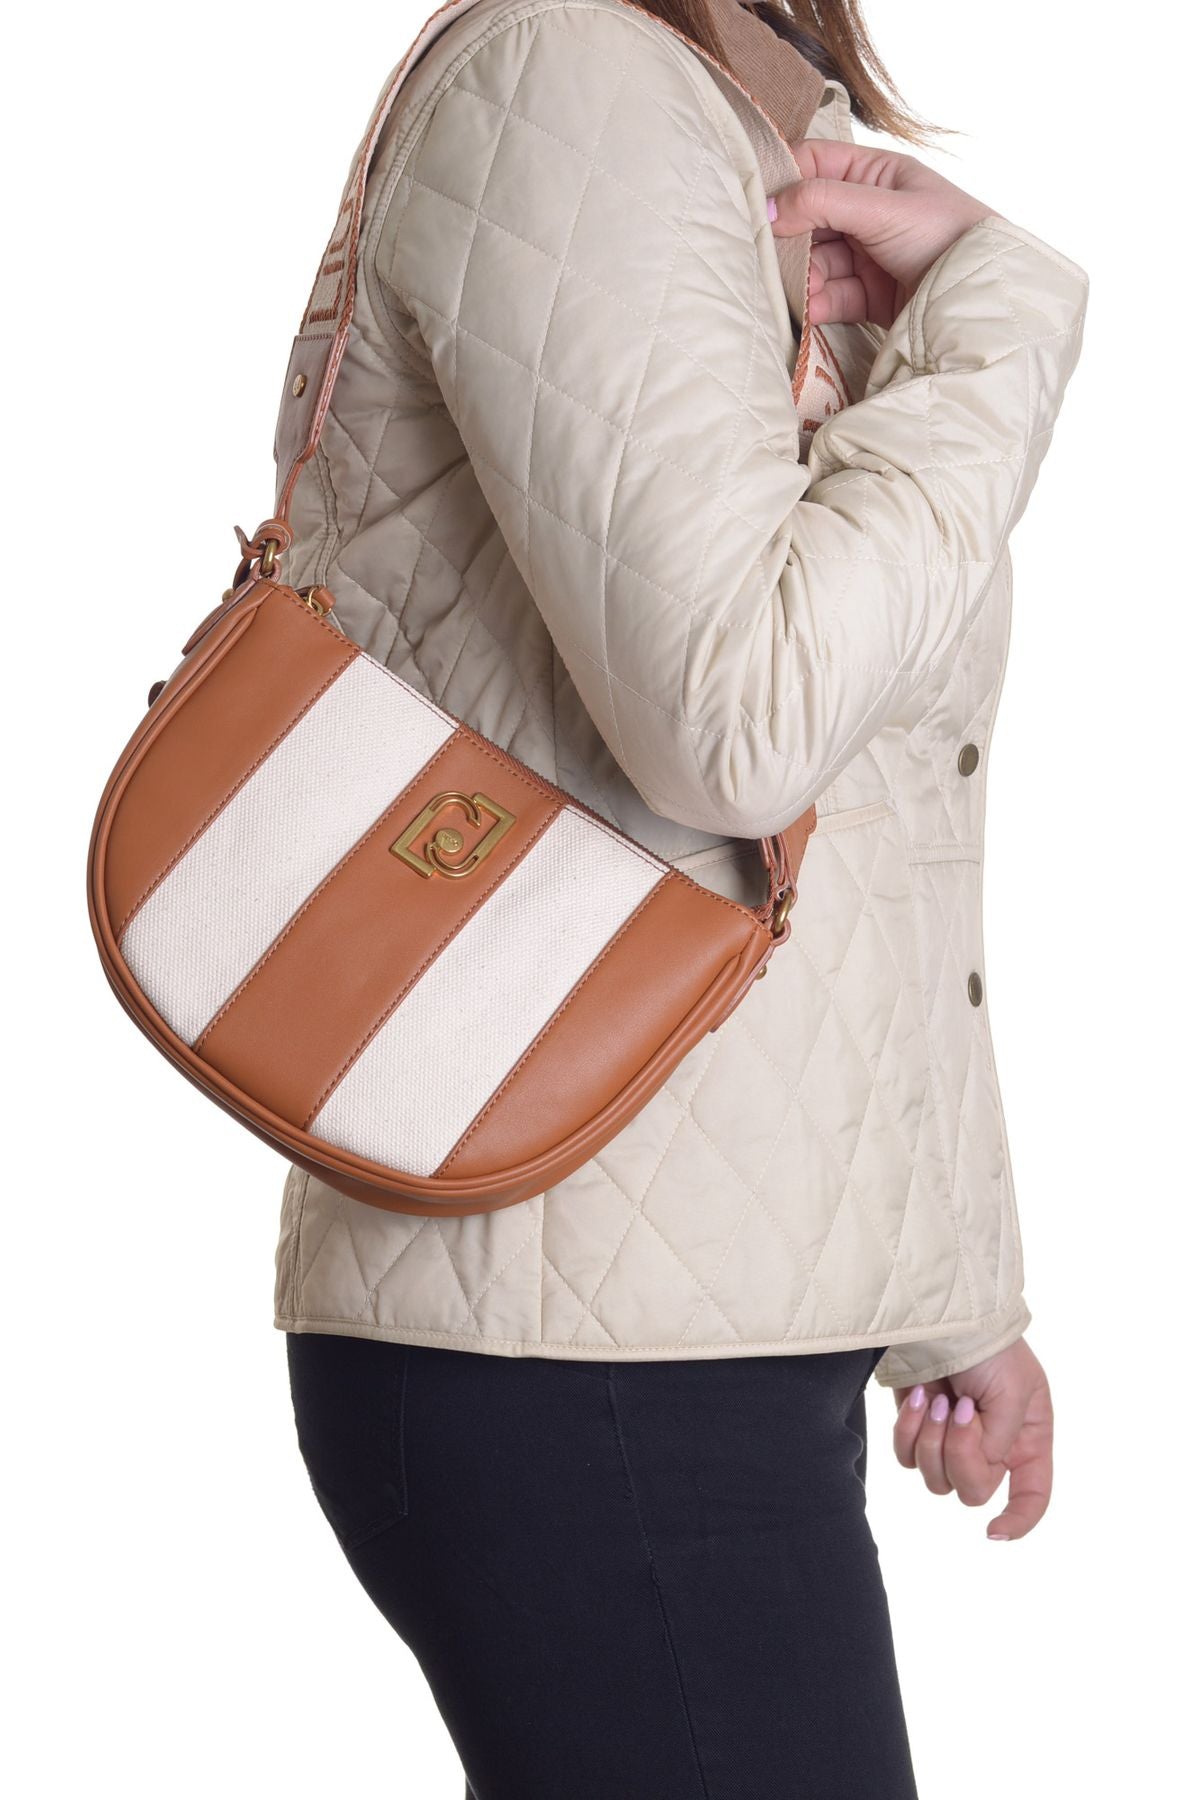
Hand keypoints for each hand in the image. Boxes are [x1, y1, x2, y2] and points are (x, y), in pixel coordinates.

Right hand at [769, 139, 997, 328]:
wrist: (982, 294)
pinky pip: (831, 296)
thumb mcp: (882, 208)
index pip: (814, 164)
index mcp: (874, 174)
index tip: (755, 202)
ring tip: (791, 290)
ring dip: (801, 277)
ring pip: (816, 262)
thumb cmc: (945, 234)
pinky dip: (816, 303)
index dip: (783, 178)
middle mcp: (867, 211)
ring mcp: (866, 255)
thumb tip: (767, 206)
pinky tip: (808, 309)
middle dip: (788, 238)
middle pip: (809, 219)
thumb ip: (823, 202)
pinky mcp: (869, 295)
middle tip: (764, 255)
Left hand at [891, 1337, 1052, 1539]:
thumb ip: (999, 1444)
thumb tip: (975, 1463)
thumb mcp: (1014, 1395)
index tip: (993, 1532)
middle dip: (960, 1454)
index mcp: (1028, 1439)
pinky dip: (908, 1430)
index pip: (1032, 1495)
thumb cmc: (990, 1349)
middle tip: (958, 1409)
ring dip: (932, 1439)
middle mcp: (992, 1446)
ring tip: (935, 1399)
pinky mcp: (918, 1428)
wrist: (943, 1317)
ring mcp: (952, 1439)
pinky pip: (907, 1457)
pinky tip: (916, 1396)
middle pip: (972, 1491)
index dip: (1018, 1519)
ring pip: (936, 1479)